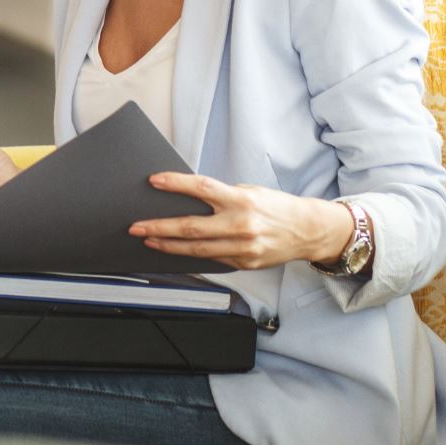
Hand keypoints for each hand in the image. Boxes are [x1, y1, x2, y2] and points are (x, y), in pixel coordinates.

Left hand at [129, 173, 357, 269]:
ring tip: (149, 240)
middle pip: (191, 227)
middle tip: (136, 226)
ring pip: (196, 250)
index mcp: (241, 200)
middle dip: (159, 227)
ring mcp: (242, 248)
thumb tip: (187, 197)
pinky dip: (190, 256)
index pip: (201, 188)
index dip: (175, 184)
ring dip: (168, 245)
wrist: (309, 230)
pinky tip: (174, 251)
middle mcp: (240, 225)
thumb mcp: (249, 192)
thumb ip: (221, 196)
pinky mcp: (244, 264)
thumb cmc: (276, 207)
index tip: (154, 181)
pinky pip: (211, 260)